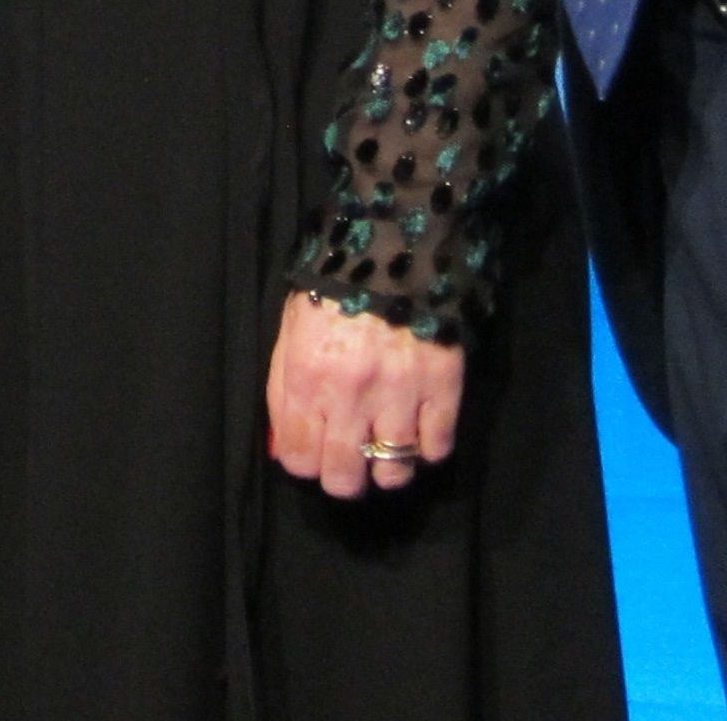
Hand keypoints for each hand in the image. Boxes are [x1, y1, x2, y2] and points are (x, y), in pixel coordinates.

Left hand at [266, 290, 462, 498]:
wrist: (391, 248)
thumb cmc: (332, 289)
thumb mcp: (291, 332)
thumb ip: (283, 392)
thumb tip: (285, 448)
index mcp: (307, 378)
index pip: (299, 458)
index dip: (305, 464)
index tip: (315, 453)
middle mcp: (352, 394)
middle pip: (346, 478)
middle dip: (344, 478)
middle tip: (351, 461)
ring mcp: (400, 393)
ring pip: (394, 473)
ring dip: (388, 467)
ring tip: (386, 446)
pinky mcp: (443, 386)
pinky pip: (437, 447)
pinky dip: (428, 446)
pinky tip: (418, 427)